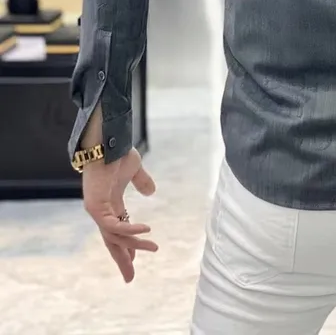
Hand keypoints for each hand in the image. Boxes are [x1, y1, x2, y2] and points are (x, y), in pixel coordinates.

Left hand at [82, 147, 157, 282]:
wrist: (107, 144)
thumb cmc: (119, 153)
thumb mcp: (135, 170)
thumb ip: (142, 181)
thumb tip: (152, 192)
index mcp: (110, 204)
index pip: (118, 230)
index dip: (128, 244)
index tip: (135, 258)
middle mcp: (102, 211)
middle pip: (112, 241)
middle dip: (122, 259)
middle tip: (130, 278)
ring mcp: (97, 210)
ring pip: (115, 236)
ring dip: (134, 244)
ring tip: (153, 247)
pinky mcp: (96, 208)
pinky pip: (114, 226)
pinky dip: (130, 229)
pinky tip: (146, 229)